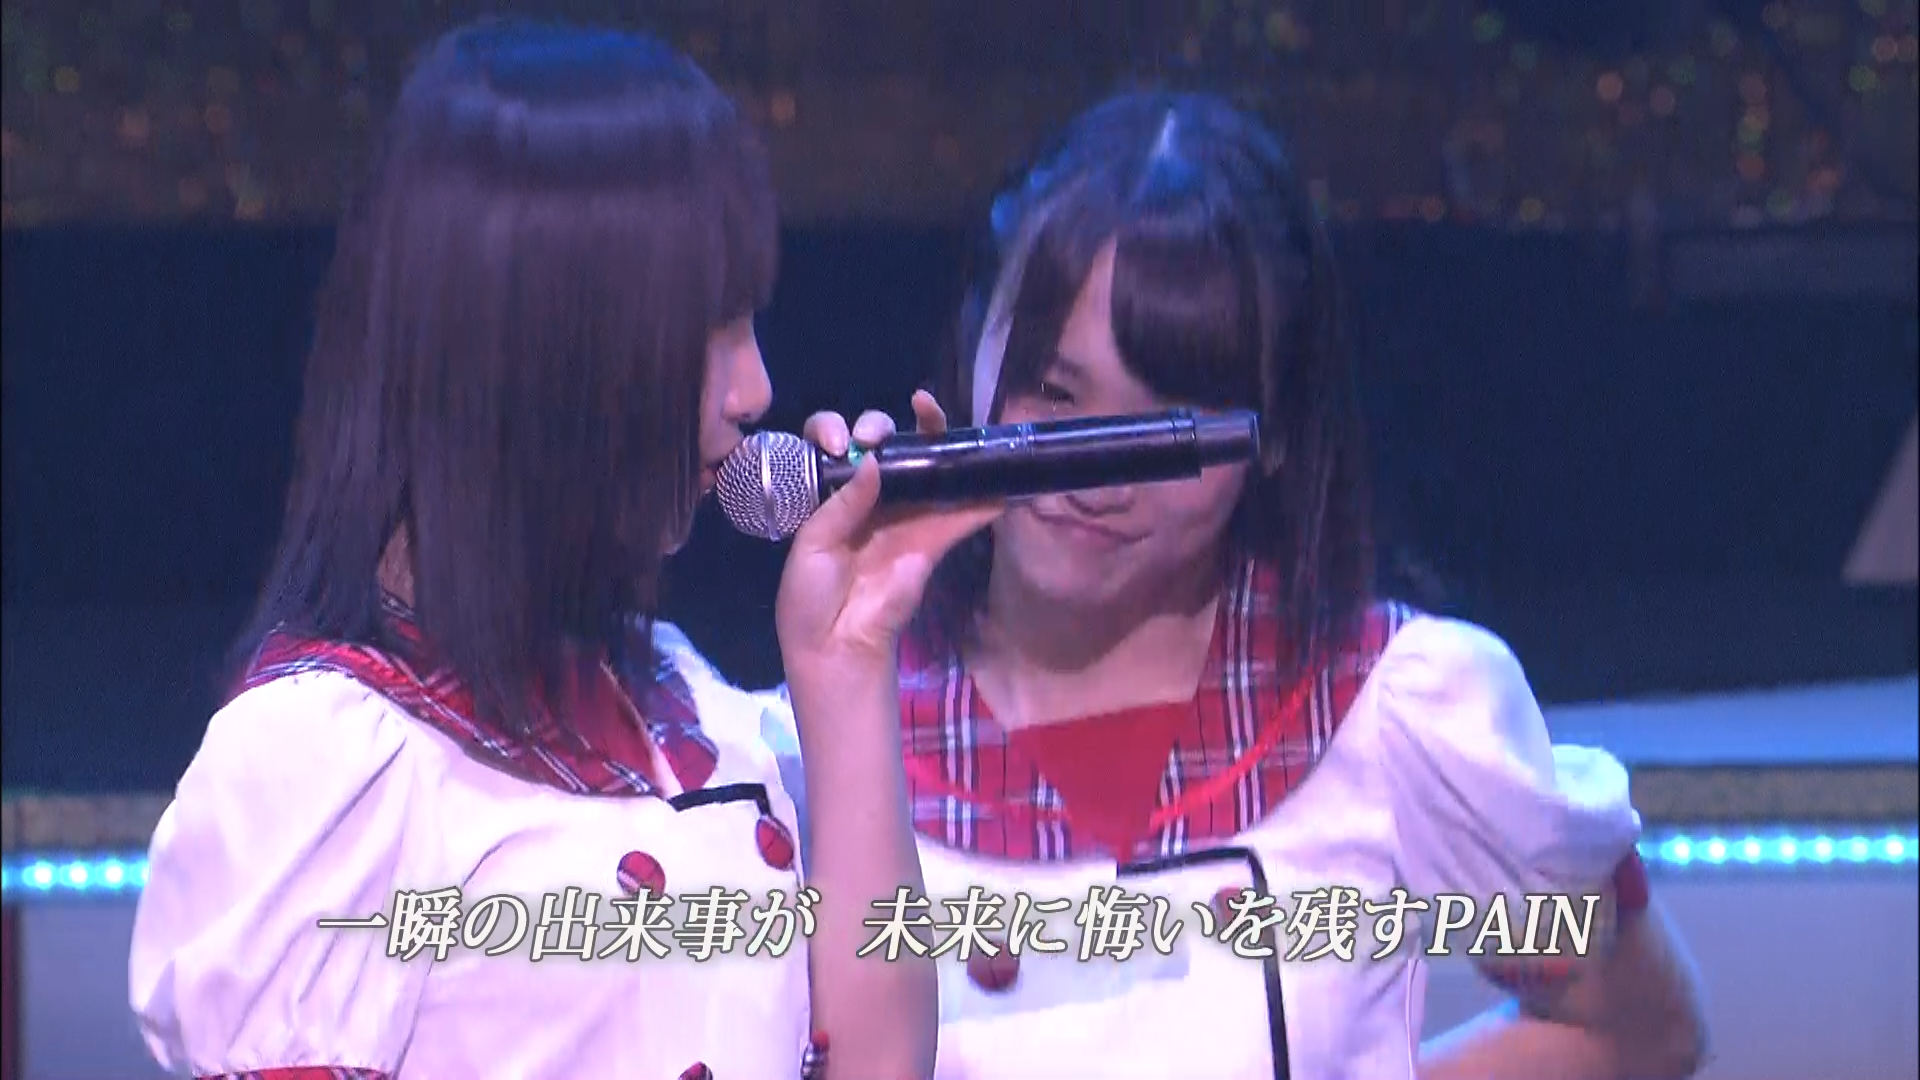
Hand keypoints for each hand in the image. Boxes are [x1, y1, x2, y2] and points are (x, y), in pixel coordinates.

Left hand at [775, 390, 1002, 673]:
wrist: (838, 645)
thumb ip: (843, 503)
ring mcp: (902, 517)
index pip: (836, 447)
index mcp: (830, 495)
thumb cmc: (810, 596)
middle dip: (883, 427)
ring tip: (933, 415)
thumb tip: (871, 460)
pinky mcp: (930, 542)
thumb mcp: (813, 545)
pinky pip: (957, 516)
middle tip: (879, 436)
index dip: (836, 430)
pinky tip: (995, 480)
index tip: (840, 443)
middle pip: (883, 448)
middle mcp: (868, 498)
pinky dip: (979, 500)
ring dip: (935, 441)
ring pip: (923, 470)